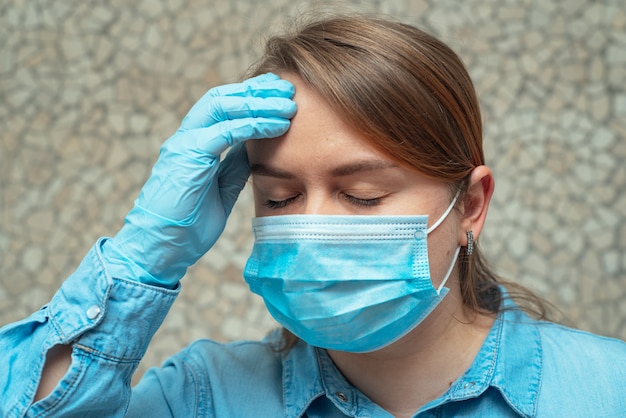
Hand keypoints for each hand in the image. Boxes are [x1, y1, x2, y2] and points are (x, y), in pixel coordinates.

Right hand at [102, 73, 296, 287]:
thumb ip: (233, 167)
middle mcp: (186, 137)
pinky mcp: (188, 156)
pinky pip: (225, 132)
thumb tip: (253, 150)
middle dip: (257, 91)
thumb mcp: (220, 189)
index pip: (222, 106)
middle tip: (287, 89)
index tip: (279, 95)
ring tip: (287, 104)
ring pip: (223, 106)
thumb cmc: (188, 225)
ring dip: (258, 103)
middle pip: (222, 97)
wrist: (163, 249)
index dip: (251, 96)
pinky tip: (277, 125)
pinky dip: (253, 124)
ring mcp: (184, 144)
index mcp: (193, 143)